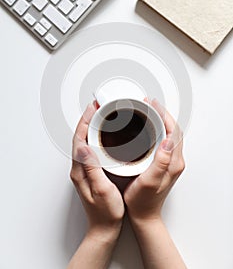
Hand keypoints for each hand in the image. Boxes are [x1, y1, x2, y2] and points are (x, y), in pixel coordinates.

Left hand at [70, 102, 124, 239]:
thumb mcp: (101, 190)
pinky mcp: (91, 171)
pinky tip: (104, 133)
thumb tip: (84, 146)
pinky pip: (91, 147)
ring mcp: (84, 169)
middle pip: (80, 137)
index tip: (93, 108)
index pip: (79, 139)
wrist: (104, 228)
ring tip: (100, 114)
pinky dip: (95, 136)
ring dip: (91, 126)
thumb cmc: (105, 212)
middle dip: (87, 119)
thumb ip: (92, 168)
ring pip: (85, 141)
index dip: (85, 122)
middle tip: (97, 106)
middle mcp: (79, 168)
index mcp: (80, 170)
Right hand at [124, 98, 184, 224]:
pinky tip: (147, 127)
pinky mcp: (163, 163)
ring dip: (160, 120)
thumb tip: (167, 141)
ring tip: (148, 111)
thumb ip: (160, 162)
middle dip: (162, 114)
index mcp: (173, 163)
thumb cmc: (143, 201)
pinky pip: (163, 140)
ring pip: (168, 133)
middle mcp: (174, 160)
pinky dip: (157, 129)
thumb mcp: (150, 181)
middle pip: (173, 129)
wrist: (143, 215)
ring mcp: (169, 162)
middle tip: (149, 104)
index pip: (173, 131)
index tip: (152, 104)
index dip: (164, 115)